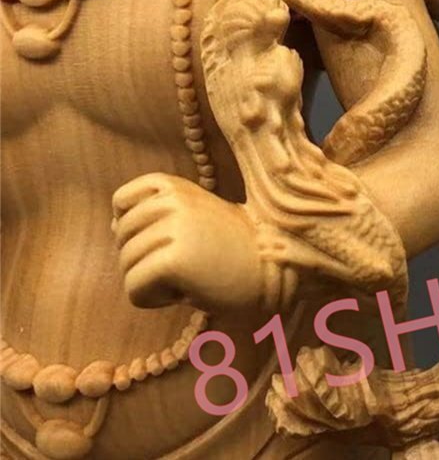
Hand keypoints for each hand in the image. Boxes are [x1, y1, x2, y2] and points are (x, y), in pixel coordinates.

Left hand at [112, 173, 263, 311]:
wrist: (277, 269)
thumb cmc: (235, 250)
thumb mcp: (195, 217)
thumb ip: (155, 216)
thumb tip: (112, 224)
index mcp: (177, 186)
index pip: (122, 200)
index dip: (134, 227)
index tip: (169, 238)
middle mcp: (172, 200)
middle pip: (121, 239)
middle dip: (145, 258)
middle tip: (189, 262)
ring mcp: (173, 228)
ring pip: (127, 267)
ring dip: (155, 281)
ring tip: (194, 275)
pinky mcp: (173, 259)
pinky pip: (135, 289)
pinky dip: (157, 300)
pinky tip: (189, 291)